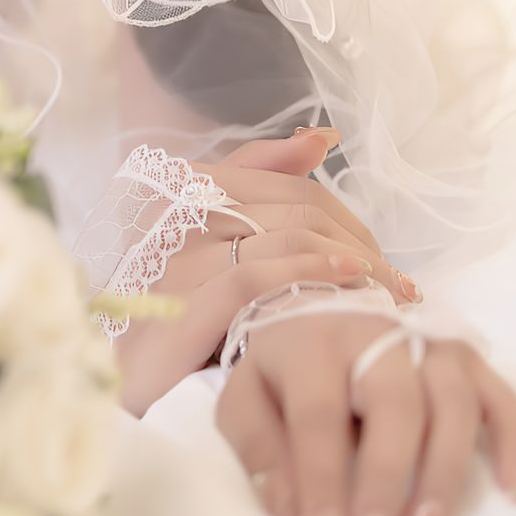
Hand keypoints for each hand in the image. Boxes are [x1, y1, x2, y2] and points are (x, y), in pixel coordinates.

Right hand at [110, 127, 421, 414]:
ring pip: (286, 234)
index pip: (290, 183)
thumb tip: (319, 139)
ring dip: (352, 263)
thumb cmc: (176, 310)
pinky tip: (345, 288)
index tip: (378, 258)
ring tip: (384, 299)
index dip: (345, 216)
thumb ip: (258, 182)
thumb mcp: (217, 244)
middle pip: (297, 208)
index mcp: (185, 189)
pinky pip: (257, 274)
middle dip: (359, 243)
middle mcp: (178, 211)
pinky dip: (309, 274)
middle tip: (395, 287)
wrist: (120, 377)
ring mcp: (179, 256)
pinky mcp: (183, 304)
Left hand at [215, 308, 515, 515]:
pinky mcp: (466, 356)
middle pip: (394, 406)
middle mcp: (375, 336)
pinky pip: (503, 395)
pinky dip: (515, 442)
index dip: (325, 485)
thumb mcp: (248, 392)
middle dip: (387, 484)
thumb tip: (287, 506)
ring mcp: (427, 342)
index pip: (318, 416)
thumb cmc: (284, 363)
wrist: (321, 298)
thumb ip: (256, 444)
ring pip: (454, 403)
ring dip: (446, 474)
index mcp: (313, 344)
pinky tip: (513, 491)